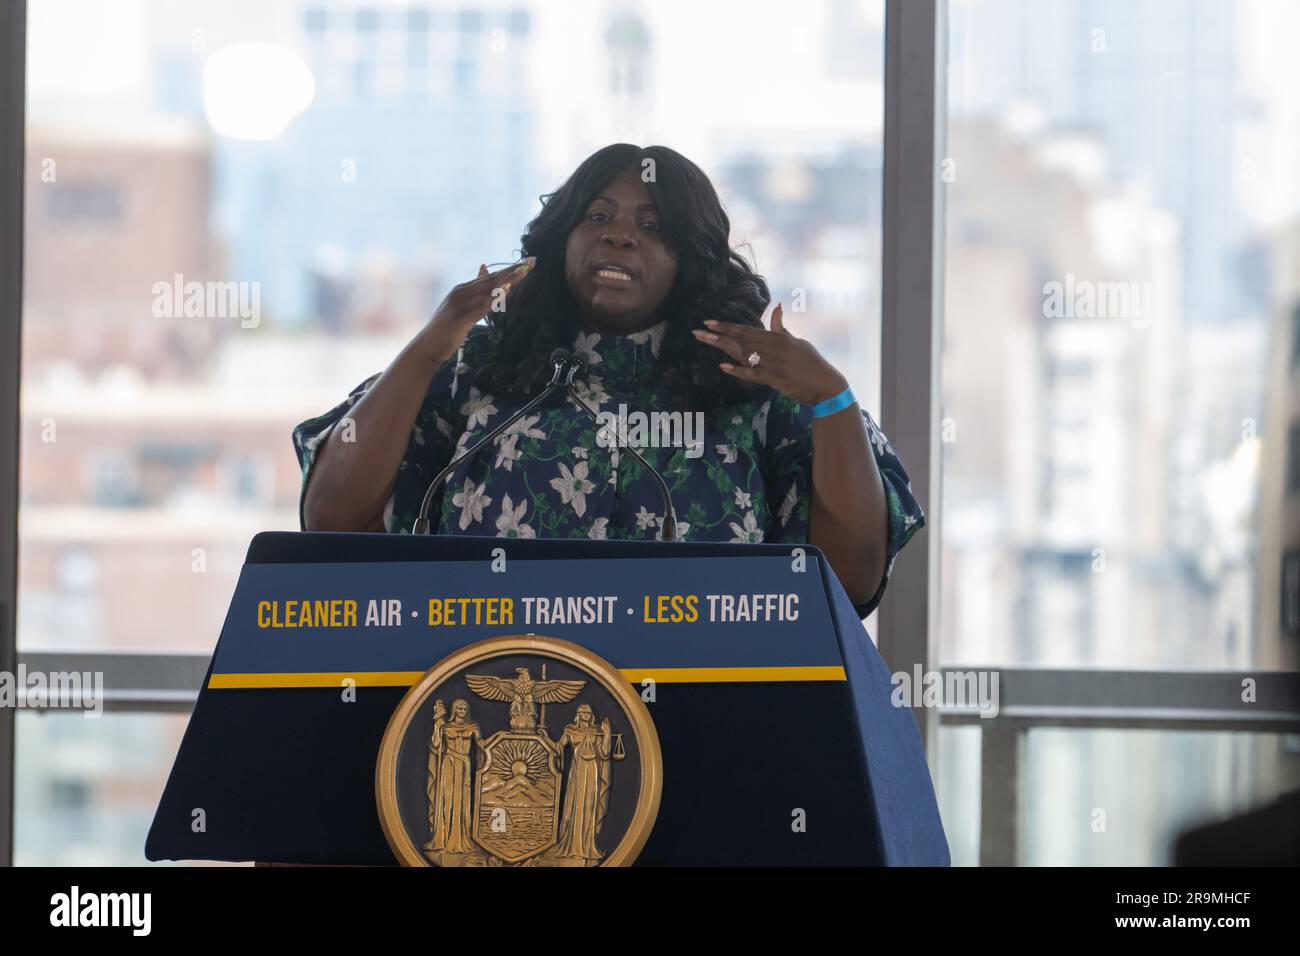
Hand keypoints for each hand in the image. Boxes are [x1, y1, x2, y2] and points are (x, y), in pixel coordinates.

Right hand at [417, 258, 534, 365]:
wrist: (427, 346)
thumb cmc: (446, 328)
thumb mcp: (461, 307)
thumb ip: (474, 291)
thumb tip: (484, 268)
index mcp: (463, 289)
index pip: (491, 277)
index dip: (510, 269)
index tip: (528, 262)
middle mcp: (461, 292)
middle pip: (492, 280)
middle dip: (513, 271)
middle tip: (531, 262)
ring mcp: (460, 304)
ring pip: (488, 291)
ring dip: (507, 281)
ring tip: (524, 272)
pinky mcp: (460, 318)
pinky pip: (480, 307)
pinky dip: (494, 299)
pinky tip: (506, 292)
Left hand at [691, 303, 847, 404]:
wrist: (825, 384)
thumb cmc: (811, 361)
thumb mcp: (796, 340)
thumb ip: (781, 326)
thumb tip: (777, 307)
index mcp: (777, 337)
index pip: (747, 329)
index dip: (727, 325)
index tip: (709, 322)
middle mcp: (773, 348)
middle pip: (740, 339)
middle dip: (718, 334)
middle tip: (698, 331)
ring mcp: (773, 364)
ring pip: (742, 353)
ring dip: (722, 347)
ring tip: (704, 341)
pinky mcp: (775, 379)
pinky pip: (753, 374)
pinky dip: (738, 370)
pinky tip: (723, 367)